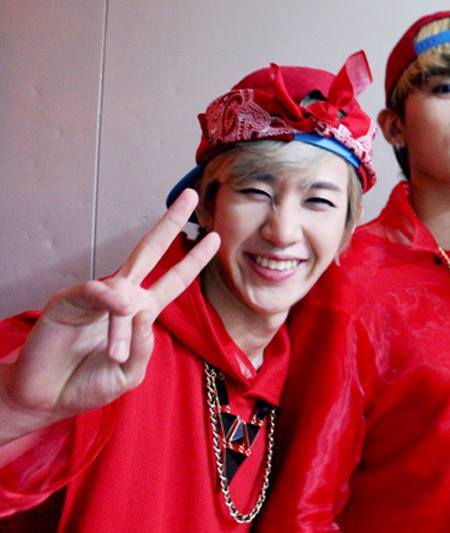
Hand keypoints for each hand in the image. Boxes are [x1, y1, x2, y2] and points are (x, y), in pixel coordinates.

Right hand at [0, 189, 219, 440]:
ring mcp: (95, 296)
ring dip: (122, 325)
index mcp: (141, 311)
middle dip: (171, 224)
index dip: (194, 261)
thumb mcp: (130, 373)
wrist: (47, 398)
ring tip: (114, 354)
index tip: (214, 238)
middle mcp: (121, 297)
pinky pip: (94, 292)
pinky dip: (106, 304)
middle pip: (150, 252)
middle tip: (191, 197)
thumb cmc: (89, 384)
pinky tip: (113, 315)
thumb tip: (141, 309)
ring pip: (123, 290)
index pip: (174, 280)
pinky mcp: (68, 300)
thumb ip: (143, 346)